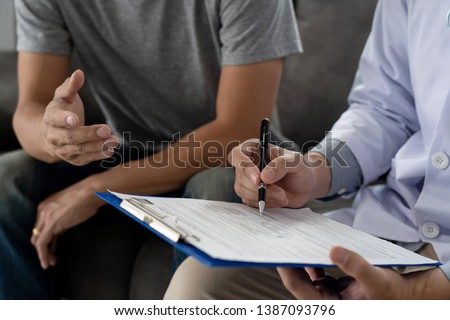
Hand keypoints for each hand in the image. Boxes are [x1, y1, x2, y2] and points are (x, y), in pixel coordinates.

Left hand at [30, 177, 104, 268]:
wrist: (91, 192)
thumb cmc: (87, 197)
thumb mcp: (71, 208)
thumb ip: (63, 218)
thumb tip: (61, 230)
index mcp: (46, 205)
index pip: (41, 227)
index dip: (47, 240)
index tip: (53, 249)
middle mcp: (42, 211)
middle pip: (37, 234)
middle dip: (43, 248)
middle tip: (51, 258)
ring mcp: (45, 217)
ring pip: (37, 240)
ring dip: (42, 254)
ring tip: (50, 263)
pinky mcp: (51, 225)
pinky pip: (42, 244)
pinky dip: (43, 255)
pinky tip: (48, 262)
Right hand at [40, 70, 118, 165]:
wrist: (49, 134)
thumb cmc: (61, 110)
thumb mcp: (63, 96)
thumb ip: (71, 86)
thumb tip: (79, 73)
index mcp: (50, 117)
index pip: (55, 119)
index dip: (64, 119)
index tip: (75, 119)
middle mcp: (54, 136)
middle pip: (70, 137)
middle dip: (89, 134)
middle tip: (107, 129)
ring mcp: (63, 150)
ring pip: (79, 150)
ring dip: (98, 146)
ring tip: (114, 141)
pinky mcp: (73, 159)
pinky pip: (86, 159)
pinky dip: (98, 155)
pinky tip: (111, 149)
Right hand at [228, 139, 330, 208]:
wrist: (306, 185)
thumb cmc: (300, 168)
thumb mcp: (296, 162)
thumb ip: (281, 165)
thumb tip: (264, 177)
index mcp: (255, 149)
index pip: (237, 154)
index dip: (244, 167)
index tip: (258, 179)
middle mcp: (248, 164)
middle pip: (240, 177)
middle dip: (259, 188)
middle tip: (280, 193)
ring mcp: (247, 180)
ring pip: (243, 191)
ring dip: (264, 197)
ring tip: (283, 196)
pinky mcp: (250, 194)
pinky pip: (250, 202)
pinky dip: (266, 203)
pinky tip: (279, 199)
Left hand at [277, 246, 449, 298]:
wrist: (408, 295)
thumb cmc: (394, 292)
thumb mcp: (376, 279)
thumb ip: (356, 266)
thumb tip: (335, 250)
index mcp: (334, 308)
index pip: (301, 291)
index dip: (288, 272)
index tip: (279, 256)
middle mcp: (329, 304)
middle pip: (300, 284)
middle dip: (291, 265)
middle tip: (282, 245)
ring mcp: (331, 297)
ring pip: (308, 279)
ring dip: (301, 263)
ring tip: (293, 244)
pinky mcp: (335, 289)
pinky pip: (318, 275)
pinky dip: (314, 263)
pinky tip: (311, 250)